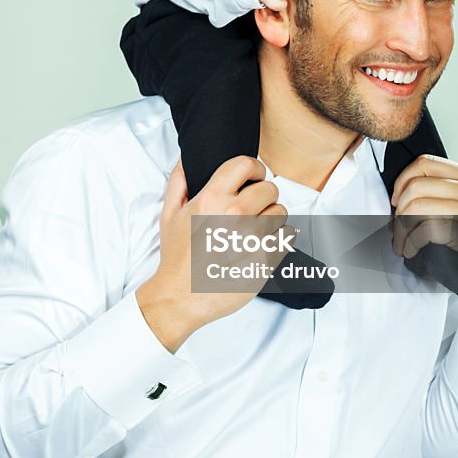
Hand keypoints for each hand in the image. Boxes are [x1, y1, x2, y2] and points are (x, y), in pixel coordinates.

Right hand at [136, 157, 287, 351]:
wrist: (181, 297)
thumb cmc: (176, 258)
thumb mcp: (169, 214)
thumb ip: (179, 181)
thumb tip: (189, 159)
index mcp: (212, 198)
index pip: (248, 164)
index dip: (254, 169)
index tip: (253, 179)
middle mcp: (234, 214)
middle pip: (270, 189)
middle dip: (263, 197)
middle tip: (251, 210)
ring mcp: (252, 238)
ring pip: (281, 212)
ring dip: (272, 218)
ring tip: (255, 231)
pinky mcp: (266, 259)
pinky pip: (287, 236)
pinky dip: (280, 239)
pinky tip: (263, 245)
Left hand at [391, 155, 457, 294]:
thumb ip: (440, 191)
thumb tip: (400, 189)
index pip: (424, 162)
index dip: (403, 180)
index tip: (397, 200)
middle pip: (416, 186)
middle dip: (398, 209)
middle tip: (396, 227)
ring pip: (415, 207)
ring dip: (400, 229)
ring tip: (400, 242)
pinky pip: (422, 230)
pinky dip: (409, 244)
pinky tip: (410, 251)